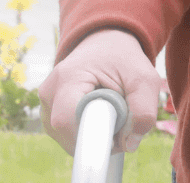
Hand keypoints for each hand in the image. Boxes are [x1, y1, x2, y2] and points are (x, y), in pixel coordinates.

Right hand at [38, 27, 161, 155]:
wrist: (105, 44)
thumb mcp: (144, 78)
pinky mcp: (48, 113)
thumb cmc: (124, 60)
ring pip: (66, 139)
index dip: (91, 139)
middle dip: (97, 140)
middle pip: (67, 135)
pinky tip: (98, 118)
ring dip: (92, 137)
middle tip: (121, 125)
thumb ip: (143, 109)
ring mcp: (45, 104)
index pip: (66, 122)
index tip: (115, 142)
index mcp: (68, 77)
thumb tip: (130, 144)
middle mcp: (49, 91)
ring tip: (110, 115)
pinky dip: (85, 134)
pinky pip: (66, 136)